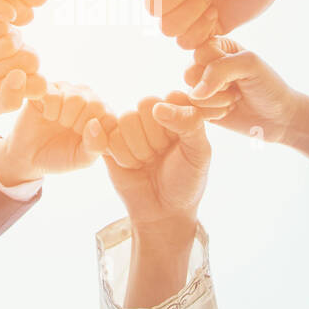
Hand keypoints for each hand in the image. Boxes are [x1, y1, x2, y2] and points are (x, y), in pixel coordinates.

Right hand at [0, 20, 44, 115]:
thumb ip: (7, 100)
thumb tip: (22, 77)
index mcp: (25, 83)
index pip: (40, 84)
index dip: (18, 87)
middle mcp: (22, 60)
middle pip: (32, 59)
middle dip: (2, 68)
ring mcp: (11, 39)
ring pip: (15, 41)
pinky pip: (1, 25)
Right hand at [0, 83, 109, 185]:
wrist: (29, 156)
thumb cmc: (60, 157)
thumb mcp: (81, 159)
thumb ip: (96, 146)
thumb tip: (95, 124)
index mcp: (103, 113)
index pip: (110, 117)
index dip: (95, 133)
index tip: (83, 141)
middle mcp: (88, 96)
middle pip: (94, 104)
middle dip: (79, 125)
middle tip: (69, 130)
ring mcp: (68, 89)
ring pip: (75, 98)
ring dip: (64, 118)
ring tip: (59, 123)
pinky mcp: (47, 87)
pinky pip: (53, 95)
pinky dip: (50, 111)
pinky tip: (47, 115)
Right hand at [83, 93, 210, 230]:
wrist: (164, 212)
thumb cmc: (187, 181)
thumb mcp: (199, 153)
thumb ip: (190, 123)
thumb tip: (159, 107)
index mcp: (177, 112)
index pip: (171, 97)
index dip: (175, 122)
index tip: (181, 143)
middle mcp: (152, 116)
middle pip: (145, 103)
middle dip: (155, 136)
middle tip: (162, 154)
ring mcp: (130, 129)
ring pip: (126, 120)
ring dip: (139, 148)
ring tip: (148, 161)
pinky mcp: (110, 143)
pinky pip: (109, 137)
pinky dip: (123, 157)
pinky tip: (133, 167)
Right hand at [184, 38, 301, 143]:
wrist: (278, 117)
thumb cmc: (268, 86)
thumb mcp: (250, 64)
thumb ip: (219, 69)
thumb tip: (195, 93)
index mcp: (216, 46)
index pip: (200, 52)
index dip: (219, 67)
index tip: (239, 71)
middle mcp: (204, 65)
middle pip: (190, 74)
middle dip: (218, 86)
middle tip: (237, 87)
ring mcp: (200, 88)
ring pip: (193, 96)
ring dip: (219, 102)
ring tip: (235, 98)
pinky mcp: (199, 108)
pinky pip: (193, 112)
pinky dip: (215, 114)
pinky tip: (228, 111)